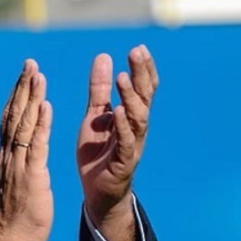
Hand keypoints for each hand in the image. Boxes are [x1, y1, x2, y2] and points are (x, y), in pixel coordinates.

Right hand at [0, 59, 53, 240]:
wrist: (13, 240)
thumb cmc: (17, 216)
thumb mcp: (16, 182)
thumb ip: (16, 163)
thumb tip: (14, 151)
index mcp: (8, 157)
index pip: (11, 120)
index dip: (18, 96)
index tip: (25, 74)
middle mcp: (10, 156)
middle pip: (14, 115)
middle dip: (23, 88)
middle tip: (30, 63)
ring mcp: (19, 165)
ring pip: (24, 125)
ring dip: (31, 98)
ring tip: (38, 75)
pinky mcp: (32, 176)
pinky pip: (37, 145)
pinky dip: (41, 124)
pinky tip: (46, 106)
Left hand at [77, 45, 158, 240]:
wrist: (97, 192)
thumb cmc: (98, 153)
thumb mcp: (95, 116)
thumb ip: (99, 90)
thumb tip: (104, 56)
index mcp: (131, 116)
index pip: (143, 88)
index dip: (143, 69)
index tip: (138, 48)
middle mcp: (137, 128)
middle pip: (144, 97)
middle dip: (141, 74)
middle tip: (136, 52)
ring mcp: (133, 144)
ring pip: (138, 117)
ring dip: (131, 97)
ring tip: (122, 78)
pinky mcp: (123, 162)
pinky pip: (126, 142)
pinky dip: (123, 127)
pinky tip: (117, 112)